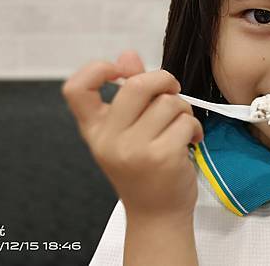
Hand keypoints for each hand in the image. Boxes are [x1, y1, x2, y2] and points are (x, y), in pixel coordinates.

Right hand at [62, 50, 203, 220]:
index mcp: (95, 130)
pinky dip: (194, 127)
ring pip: (169, 102)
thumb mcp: (127, 132)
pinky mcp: (162, 157)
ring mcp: (134, 150)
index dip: (96, 69)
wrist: (157, 214)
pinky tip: (190, 141)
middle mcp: (109, 140)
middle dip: (163, 80)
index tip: (120, 71)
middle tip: (171, 92)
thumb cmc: (144, 169)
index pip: (76, 89)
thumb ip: (129, 92)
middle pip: (137, 84)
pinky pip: (186, 120)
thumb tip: (128, 55)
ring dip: (183, 109)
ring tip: (180, 126)